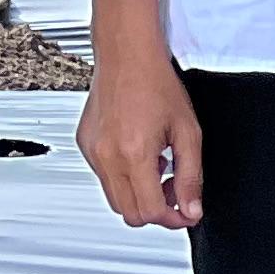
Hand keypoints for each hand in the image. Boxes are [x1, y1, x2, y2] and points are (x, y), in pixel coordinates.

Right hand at [80, 0, 203, 227]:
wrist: (126, 55)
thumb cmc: (156, 84)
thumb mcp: (187, 133)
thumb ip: (191, 177)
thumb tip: (191, 209)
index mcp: (134, 153)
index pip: (150, 212)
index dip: (173, 218)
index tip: (186, 211)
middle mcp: (106, 155)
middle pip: (128, 213)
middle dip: (156, 211)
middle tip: (174, 194)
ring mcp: (91, 150)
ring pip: (114, 198)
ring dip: (139, 196)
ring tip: (158, 172)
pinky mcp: (83, 143)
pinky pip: (103, 176)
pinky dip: (123, 178)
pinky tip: (140, 156)